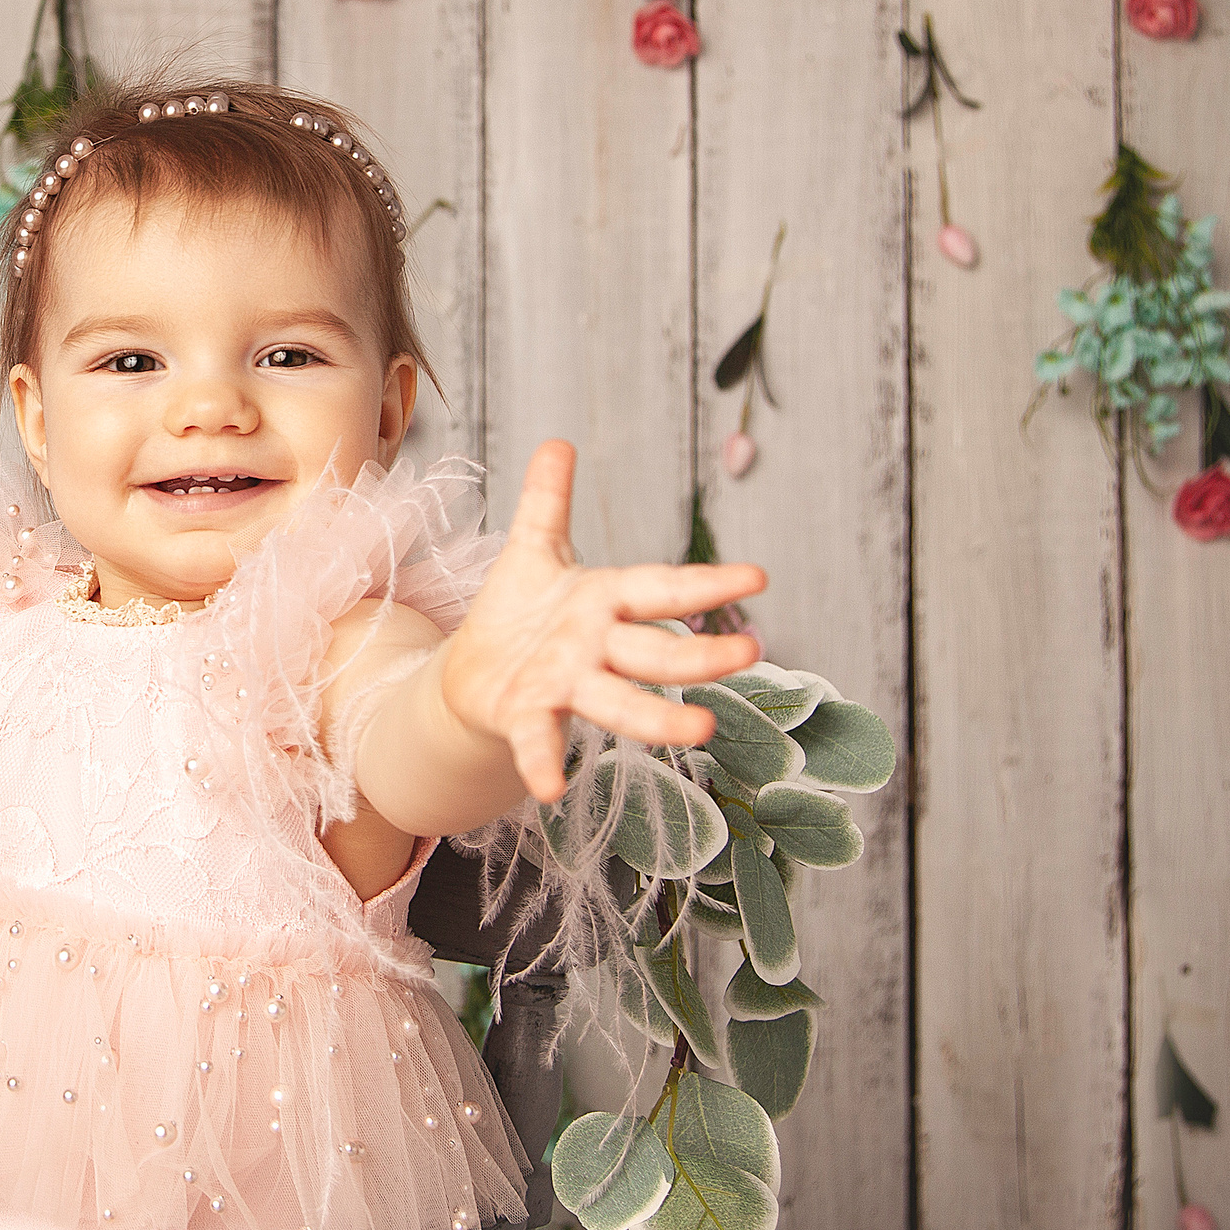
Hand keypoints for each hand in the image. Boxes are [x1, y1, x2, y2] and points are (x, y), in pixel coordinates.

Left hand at [440, 440, 765, 803]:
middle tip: (752, 652)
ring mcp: (565, 686)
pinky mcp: (525, 716)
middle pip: (654, 653)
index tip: (757, 574)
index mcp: (603, 602)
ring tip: (703, 729)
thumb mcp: (533, 549)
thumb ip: (548, 500)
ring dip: (658, 718)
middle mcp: (595, 649)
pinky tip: (550, 788)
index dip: (706, 584)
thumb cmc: (519, 612)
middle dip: (700, 655)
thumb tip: (558, 441)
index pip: (662, 589)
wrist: (471, 674)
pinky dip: (544, 762)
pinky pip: (538, 742)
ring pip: (619, 703)